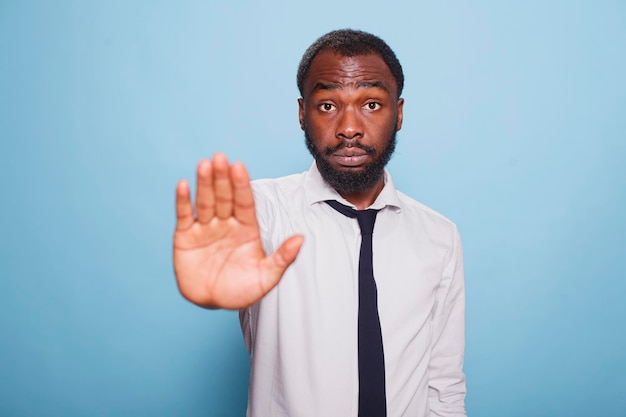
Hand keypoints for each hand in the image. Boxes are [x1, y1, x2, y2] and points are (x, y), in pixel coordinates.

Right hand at [173, 153, 303, 309]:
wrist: (212, 303)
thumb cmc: (241, 290)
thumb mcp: (266, 277)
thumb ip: (283, 258)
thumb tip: (301, 239)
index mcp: (247, 228)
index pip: (245, 202)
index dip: (242, 185)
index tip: (240, 167)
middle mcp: (226, 223)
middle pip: (225, 197)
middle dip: (223, 178)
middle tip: (220, 158)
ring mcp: (205, 228)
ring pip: (205, 201)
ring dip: (204, 183)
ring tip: (204, 165)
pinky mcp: (185, 236)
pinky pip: (185, 215)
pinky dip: (183, 200)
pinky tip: (184, 184)